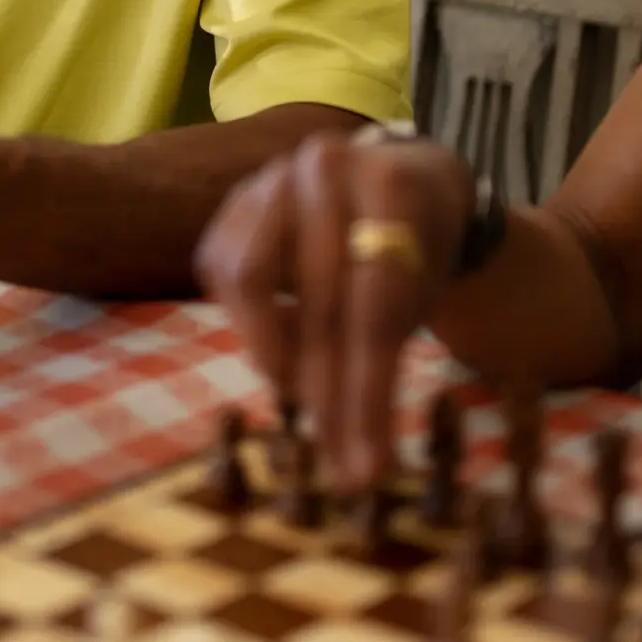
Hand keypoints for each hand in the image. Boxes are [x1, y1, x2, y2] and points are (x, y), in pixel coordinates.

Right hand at [196, 131, 473, 490]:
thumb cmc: (413, 253)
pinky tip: (279, 349)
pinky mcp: (234, 199)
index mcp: (393, 184)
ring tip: (306, 395)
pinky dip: (246, 322)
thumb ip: (389, 378)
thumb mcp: (422, 302)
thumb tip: (358, 476)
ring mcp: (273, 175)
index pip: (375, 301)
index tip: (367, 466)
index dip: (369, 391)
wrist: (399, 183)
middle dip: (327, 391)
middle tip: (336, 460)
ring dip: (275, 354)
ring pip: (252, 277)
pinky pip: (219, 269)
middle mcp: (327, 164)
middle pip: (319, 297)